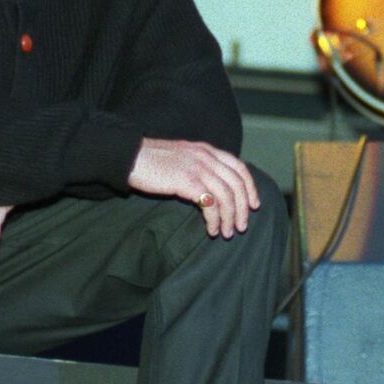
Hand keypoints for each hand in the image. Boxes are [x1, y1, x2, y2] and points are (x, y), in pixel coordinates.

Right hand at [129, 138, 260, 238]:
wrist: (129, 156)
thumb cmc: (151, 161)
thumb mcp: (182, 157)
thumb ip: (199, 166)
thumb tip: (212, 187)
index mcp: (207, 150)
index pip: (239, 167)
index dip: (250, 187)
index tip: (254, 205)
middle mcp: (206, 156)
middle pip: (237, 183)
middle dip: (243, 207)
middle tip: (242, 226)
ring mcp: (197, 168)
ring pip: (227, 195)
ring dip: (230, 217)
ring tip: (226, 233)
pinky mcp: (187, 181)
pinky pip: (211, 203)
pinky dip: (214, 219)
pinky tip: (210, 229)